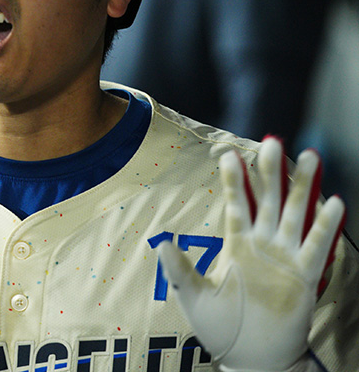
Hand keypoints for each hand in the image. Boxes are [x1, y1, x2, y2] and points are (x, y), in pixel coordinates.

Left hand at [156, 137, 344, 371]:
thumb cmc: (219, 325)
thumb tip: (161, 242)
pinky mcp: (304, 277)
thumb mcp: (192, 295)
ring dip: (303, 187)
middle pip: (270, 200)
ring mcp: (285, 258)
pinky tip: (332, 202)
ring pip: (296, 215)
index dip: (235, 180)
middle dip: (271, 172)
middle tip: (273, 143)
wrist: (249, 357)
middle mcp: (263, 244)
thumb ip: (178, 269)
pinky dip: (325, 225)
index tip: (229, 153)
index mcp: (236, 244)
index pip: (237, 204)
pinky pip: (317, 247)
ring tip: (310, 156)